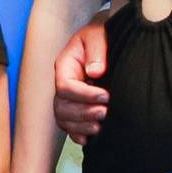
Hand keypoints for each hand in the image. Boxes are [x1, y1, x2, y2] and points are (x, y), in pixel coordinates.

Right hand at [51, 21, 110, 143]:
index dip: (83, 95)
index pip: (65, 86)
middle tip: (105, 112)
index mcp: (65, 66)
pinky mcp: (79, 107)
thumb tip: (95, 72)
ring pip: (64, 119)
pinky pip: (70, 126)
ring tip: (100, 126)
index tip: (105, 96)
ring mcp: (70, 97)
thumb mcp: (99, 34)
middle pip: (61, 106)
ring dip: (80, 126)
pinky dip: (78, 135)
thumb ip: (97, 49)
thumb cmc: (103, 33)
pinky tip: (89, 139)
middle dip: (82, 113)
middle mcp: (64, 83)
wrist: (110, 37)